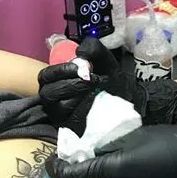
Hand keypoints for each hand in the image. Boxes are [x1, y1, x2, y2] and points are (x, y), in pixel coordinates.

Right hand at [38, 38, 176, 133]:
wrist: (130, 102)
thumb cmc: (113, 82)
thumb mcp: (106, 61)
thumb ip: (94, 50)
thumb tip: (80, 52)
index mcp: (61, 80)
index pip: (46, 76)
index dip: (59, 70)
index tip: (81, 66)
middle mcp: (57, 98)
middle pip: (47, 92)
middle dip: (68, 82)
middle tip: (89, 79)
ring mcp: (63, 115)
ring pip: (56, 106)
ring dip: (75, 94)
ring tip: (94, 90)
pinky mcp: (71, 127)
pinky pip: (68, 120)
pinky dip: (81, 108)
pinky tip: (94, 103)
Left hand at [46, 125, 176, 177]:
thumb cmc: (174, 145)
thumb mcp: (136, 137)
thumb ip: (106, 145)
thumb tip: (85, 150)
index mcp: (109, 177)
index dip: (56, 167)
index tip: (53, 157)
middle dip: (75, 173)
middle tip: (76, 152)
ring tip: (98, 157)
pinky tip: (122, 169)